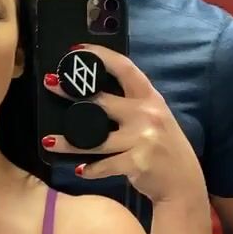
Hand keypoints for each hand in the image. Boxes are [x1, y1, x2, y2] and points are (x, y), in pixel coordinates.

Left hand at [43, 44, 205, 205]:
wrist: (184, 183)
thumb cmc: (164, 148)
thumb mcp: (155, 119)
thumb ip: (132, 105)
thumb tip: (95, 96)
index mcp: (150, 98)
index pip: (124, 67)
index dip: (100, 56)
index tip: (76, 50)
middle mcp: (147, 114)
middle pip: (101, 100)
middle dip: (72, 90)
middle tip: (50, 84)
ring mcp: (142, 138)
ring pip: (95, 139)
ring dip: (69, 143)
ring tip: (48, 141)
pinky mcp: (136, 161)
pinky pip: (104, 165)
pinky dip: (90, 169)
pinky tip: (79, 169)